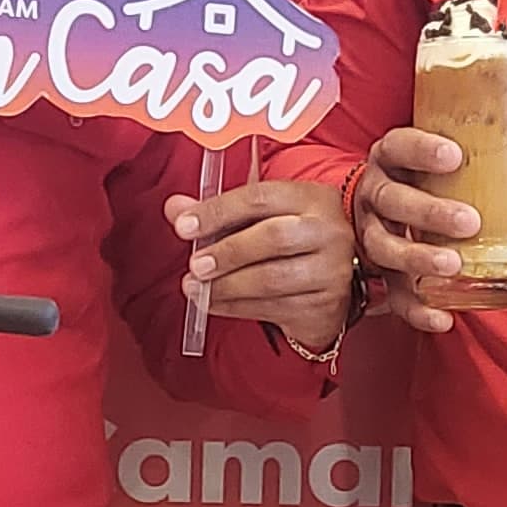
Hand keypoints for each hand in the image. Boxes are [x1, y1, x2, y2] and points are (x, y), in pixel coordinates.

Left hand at [174, 176, 355, 353]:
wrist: (332, 282)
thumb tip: (174, 208)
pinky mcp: (325, 305)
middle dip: (226, 253)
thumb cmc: (291, 241)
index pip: (260, 198)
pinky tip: (212, 303)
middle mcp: (328, 231)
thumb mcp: (262, 218)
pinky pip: (272, 308)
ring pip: (272, 279)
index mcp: (311, 198)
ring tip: (195, 288)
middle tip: (193, 265)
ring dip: (225, 286)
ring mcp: (331, 270)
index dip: (218, 211)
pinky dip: (234, 307)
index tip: (184, 226)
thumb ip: (219, 212)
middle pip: (272, 238)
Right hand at [350, 124, 483, 334]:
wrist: (381, 208)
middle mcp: (375, 194)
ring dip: (418, 258)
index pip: (399, 146)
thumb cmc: (422, 178)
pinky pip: (392, 294)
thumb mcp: (443, 162)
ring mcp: (372, 233)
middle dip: (429, 212)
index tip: (454, 156)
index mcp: (391, 159)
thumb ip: (485, 164)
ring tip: (453, 266)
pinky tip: (442, 318)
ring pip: (384, 247)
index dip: (422, 150)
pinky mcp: (377, 271)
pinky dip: (416, 309)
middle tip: (469, 222)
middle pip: (392, 200)